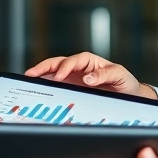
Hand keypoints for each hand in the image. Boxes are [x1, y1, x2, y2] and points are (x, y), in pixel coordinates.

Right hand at [26, 52, 150, 96]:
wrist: (129, 96)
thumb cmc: (125, 83)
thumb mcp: (120, 76)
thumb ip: (105, 74)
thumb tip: (87, 78)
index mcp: (91, 61)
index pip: (75, 60)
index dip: (66, 66)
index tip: (59, 77)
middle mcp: (80, 68)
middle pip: (59, 62)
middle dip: (44, 67)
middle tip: (31, 73)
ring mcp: (74, 78)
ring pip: (54, 72)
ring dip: (41, 74)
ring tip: (28, 78)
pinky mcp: (72, 89)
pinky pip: (56, 85)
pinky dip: (46, 85)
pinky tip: (36, 89)